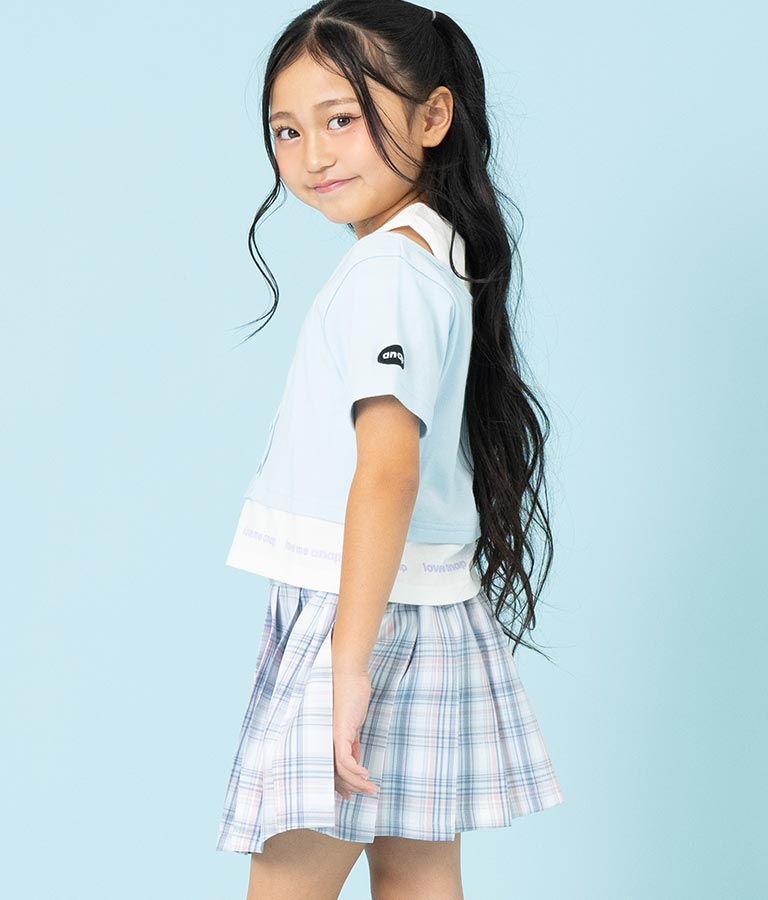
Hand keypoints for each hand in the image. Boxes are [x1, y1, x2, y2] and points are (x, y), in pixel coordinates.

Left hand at [332, 670, 379, 800]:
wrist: (348, 674)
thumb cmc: (350, 694)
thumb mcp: (352, 723)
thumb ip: (351, 740)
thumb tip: (356, 757)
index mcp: (328, 739)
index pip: (330, 769)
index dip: (341, 785)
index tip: (351, 795)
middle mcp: (326, 741)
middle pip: (334, 774)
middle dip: (350, 788)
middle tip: (366, 794)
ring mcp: (331, 738)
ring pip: (341, 771)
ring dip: (358, 783)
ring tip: (371, 788)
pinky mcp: (340, 733)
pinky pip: (346, 761)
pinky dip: (356, 771)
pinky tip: (367, 775)